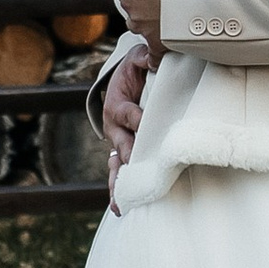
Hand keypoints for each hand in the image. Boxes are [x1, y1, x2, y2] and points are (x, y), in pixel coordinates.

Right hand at [101, 42, 148, 193]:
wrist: (120, 87)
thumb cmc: (132, 74)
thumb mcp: (135, 60)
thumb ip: (144, 58)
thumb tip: (154, 59)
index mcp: (116, 106)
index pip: (127, 114)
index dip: (137, 119)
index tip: (145, 125)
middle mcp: (114, 129)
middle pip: (121, 145)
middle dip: (129, 157)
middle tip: (135, 167)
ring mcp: (118, 145)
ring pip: (117, 167)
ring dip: (118, 184)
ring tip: (119, 204)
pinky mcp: (123, 156)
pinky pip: (120, 175)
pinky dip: (118, 192)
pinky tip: (119, 209)